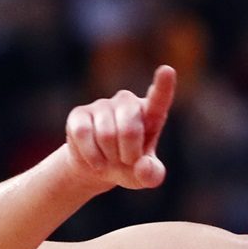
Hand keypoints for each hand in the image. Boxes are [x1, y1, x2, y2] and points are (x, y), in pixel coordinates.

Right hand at [64, 65, 175, 190]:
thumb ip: (151, 175)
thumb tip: (141, 167)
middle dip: (128, 154)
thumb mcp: (144, 177)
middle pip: (129, 130)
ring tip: (109, 157)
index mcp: (150, 114)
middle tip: (126, 160)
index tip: (167, 71)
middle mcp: (127, 103)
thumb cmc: (129, 168)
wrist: (97, 168)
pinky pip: (83, 135)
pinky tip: (94, 158)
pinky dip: (90, 156)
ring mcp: (103, 105)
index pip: (159, 99)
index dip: (163, 86)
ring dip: (108, 157)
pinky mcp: (79, 114)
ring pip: (106, 135)